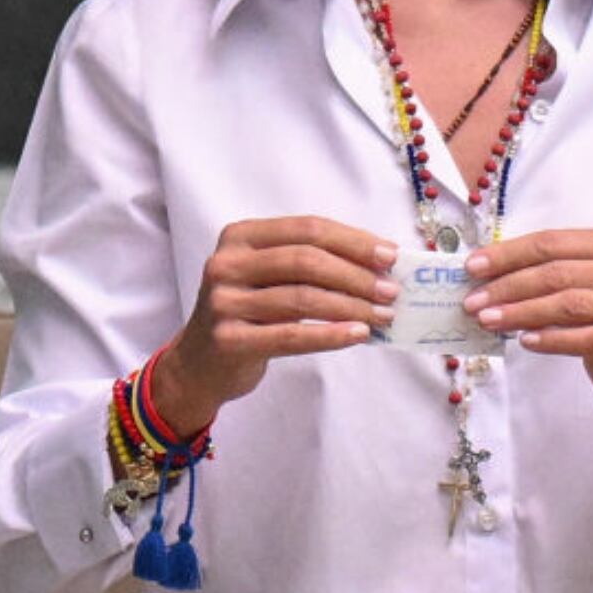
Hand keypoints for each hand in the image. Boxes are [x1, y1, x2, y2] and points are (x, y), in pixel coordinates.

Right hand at [155, 217, 397, 437]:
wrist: (200, 364)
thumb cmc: (252, 312)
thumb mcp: (272, 277)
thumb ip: (315, 263)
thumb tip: (382, 263)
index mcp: (241, 236)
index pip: (308, 229)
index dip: (354, 241)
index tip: (391, 255)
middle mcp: (227, 264)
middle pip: (307, 260)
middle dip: (357, 275)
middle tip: (392, 290)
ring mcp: (223, 302)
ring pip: (303, 298)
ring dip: (352, 306)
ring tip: (384, 315)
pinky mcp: (228, 340)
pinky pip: (291, 335)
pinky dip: (331, 334)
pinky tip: (359, 335)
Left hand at [464, 229, 592, 435]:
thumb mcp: (581, 284)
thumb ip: (546, 271)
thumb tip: (484, 272)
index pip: (556, 242)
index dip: (510, 254)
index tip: (474, 267)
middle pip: (561, 272)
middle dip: (510, 286)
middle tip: (474, 301)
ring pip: (573, 304)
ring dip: (523, 312)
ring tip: (490, 320)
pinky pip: (591, 338)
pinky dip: (553, 339)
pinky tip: (526, 340)